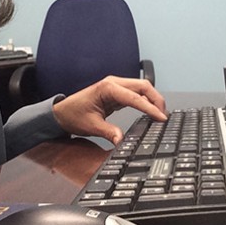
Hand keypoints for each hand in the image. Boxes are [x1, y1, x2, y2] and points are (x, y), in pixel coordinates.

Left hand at [52, 76, 166, 144]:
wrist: (61, 113)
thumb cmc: (73, 115)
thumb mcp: (91, 126)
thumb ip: (108, 132)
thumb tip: (122, 140)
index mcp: (107, 88)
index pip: (135, 97)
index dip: (150, 107)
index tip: (161, 117)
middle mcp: (114, 83)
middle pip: (143, 86)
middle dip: (156, 99)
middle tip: (164, 116)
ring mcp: (116, 86)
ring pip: (142, 88)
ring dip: (153, 99)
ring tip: (160, 114)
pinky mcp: (117, 93)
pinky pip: (136, 94)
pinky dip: (146, 101)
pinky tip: (150, 111)